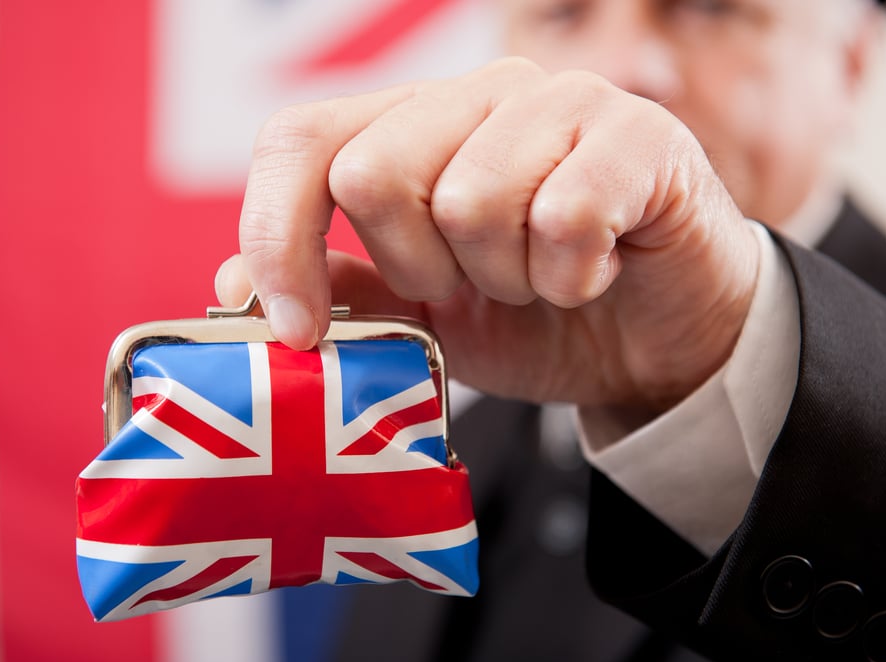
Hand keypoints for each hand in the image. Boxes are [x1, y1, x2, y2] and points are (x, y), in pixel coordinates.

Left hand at [215, 57, 758, 411]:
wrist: (655, 340)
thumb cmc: (535, 319)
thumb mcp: (419, 319)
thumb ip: (338, 292)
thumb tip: (230, 285)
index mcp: (408, 128)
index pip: (300, 141)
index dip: (279, 236)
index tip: (297, 330)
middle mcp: (474, 96)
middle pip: (376, 174)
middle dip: (418, 269)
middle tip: (475, 288)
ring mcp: (558, 105)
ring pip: (470, 200)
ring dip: (502, 278)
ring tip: (537, 280)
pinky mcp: (637, 136)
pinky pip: (565, 214)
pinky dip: (570, 275)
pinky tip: (591, 272)